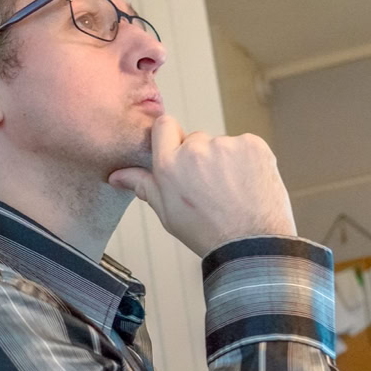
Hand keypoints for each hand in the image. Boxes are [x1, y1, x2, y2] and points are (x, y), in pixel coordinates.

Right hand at [107, 115, 297, 256]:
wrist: (252, 245)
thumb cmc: (208, 233)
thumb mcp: (168, 213)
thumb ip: (144, 185)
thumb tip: (116, 175)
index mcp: (169, 165)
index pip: (164, 126)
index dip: (172, 140)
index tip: (181, 155)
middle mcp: (196, 149)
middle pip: (196, 140)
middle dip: (202, 158)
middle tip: (212, 187)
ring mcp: (227, 145)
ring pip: (223, 145)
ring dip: (226, 161)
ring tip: (233, 191)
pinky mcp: (253, 144)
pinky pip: (246, 146)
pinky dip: (248, 160)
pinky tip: (248, 185)